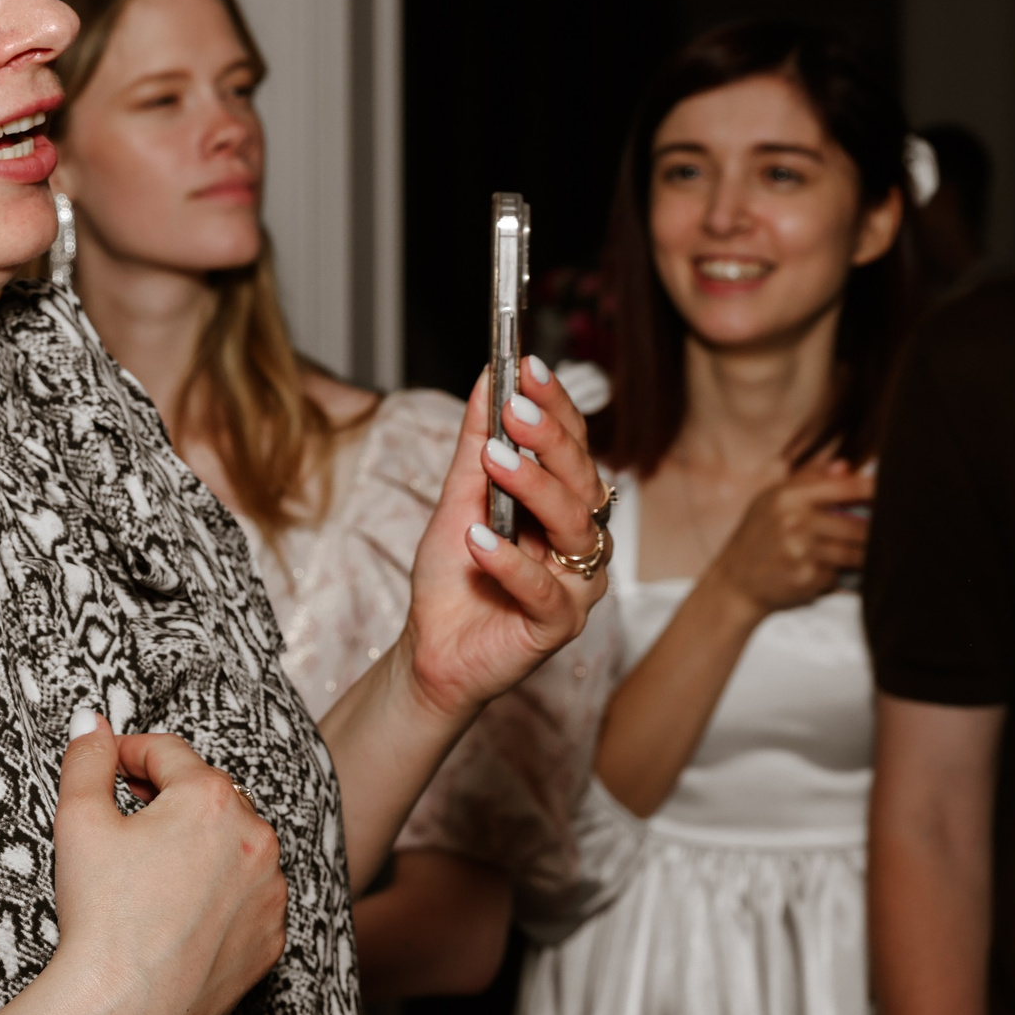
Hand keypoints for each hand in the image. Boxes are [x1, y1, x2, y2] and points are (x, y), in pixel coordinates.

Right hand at [35, 718, 287, 1014]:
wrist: (126, 1005)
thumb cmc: (105, 917)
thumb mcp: (79, 818)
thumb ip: (88, 758)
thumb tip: (93, 725)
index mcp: (210, 798)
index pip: (167, 751)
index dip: (129, 752)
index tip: (111, 765)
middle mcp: (254, 838)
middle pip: (206, 794)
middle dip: (167, 799)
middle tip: (126, 818)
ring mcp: (269, 890)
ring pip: (233, 843)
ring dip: (200, 843)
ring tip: (152, 869)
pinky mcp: (271, 935)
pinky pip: (248, 894)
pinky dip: (220, 892)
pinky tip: (179, 907)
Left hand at [397, 357, 607, 725]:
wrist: (431, 648)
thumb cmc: (454, 576)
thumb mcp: (456, 498)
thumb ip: (476, 444)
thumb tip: (488, 376)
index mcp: (562, 504)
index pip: (573, 445)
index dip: (555, 405)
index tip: (527, 366)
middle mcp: (581, 540)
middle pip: (583, 480)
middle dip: (550, 440)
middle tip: (515, 410)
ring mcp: (576, 584)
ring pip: (574, 527)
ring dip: (533, 488)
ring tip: (493, 462)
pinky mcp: (559, 626)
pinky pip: (544, 589)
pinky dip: (510, 562)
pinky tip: (478, 539)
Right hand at [706, 465, 870, 617]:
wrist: (734, 582)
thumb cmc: (757, 537)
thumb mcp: (771, 501)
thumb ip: (809, 480)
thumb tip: (847, 466)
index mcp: (788, 496)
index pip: (846, 487)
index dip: (877, 489)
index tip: (895, 493)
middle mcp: (795, 521)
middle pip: (860, 527)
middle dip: (873, 534)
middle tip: (879, 536)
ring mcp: (802, 551)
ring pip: (857, 554)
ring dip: (861, 558)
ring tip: (849, 557)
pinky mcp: (808, 578)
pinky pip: (842, 576)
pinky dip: (839, 576)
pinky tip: (820, 574)